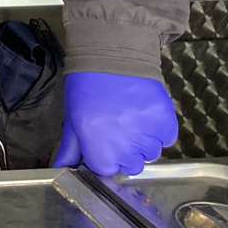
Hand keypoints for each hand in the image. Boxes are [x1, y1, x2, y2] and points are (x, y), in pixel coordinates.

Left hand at [52, 71, 177, 176]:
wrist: (112, 56)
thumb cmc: (86, 88)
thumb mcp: (72, 119)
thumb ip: (69, 149)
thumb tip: (60, 170)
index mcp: (99, 150)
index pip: (108, 171)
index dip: (106, 157)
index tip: (104, 142)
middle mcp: (124, 148)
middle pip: (131, 166)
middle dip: (125, 152)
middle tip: (118, 128)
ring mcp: (148, 137)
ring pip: (151, 154)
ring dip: (144, 142)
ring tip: (132, 118)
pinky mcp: (166, 123)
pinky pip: (167, 139)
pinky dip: (160, 132)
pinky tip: (146, 115)